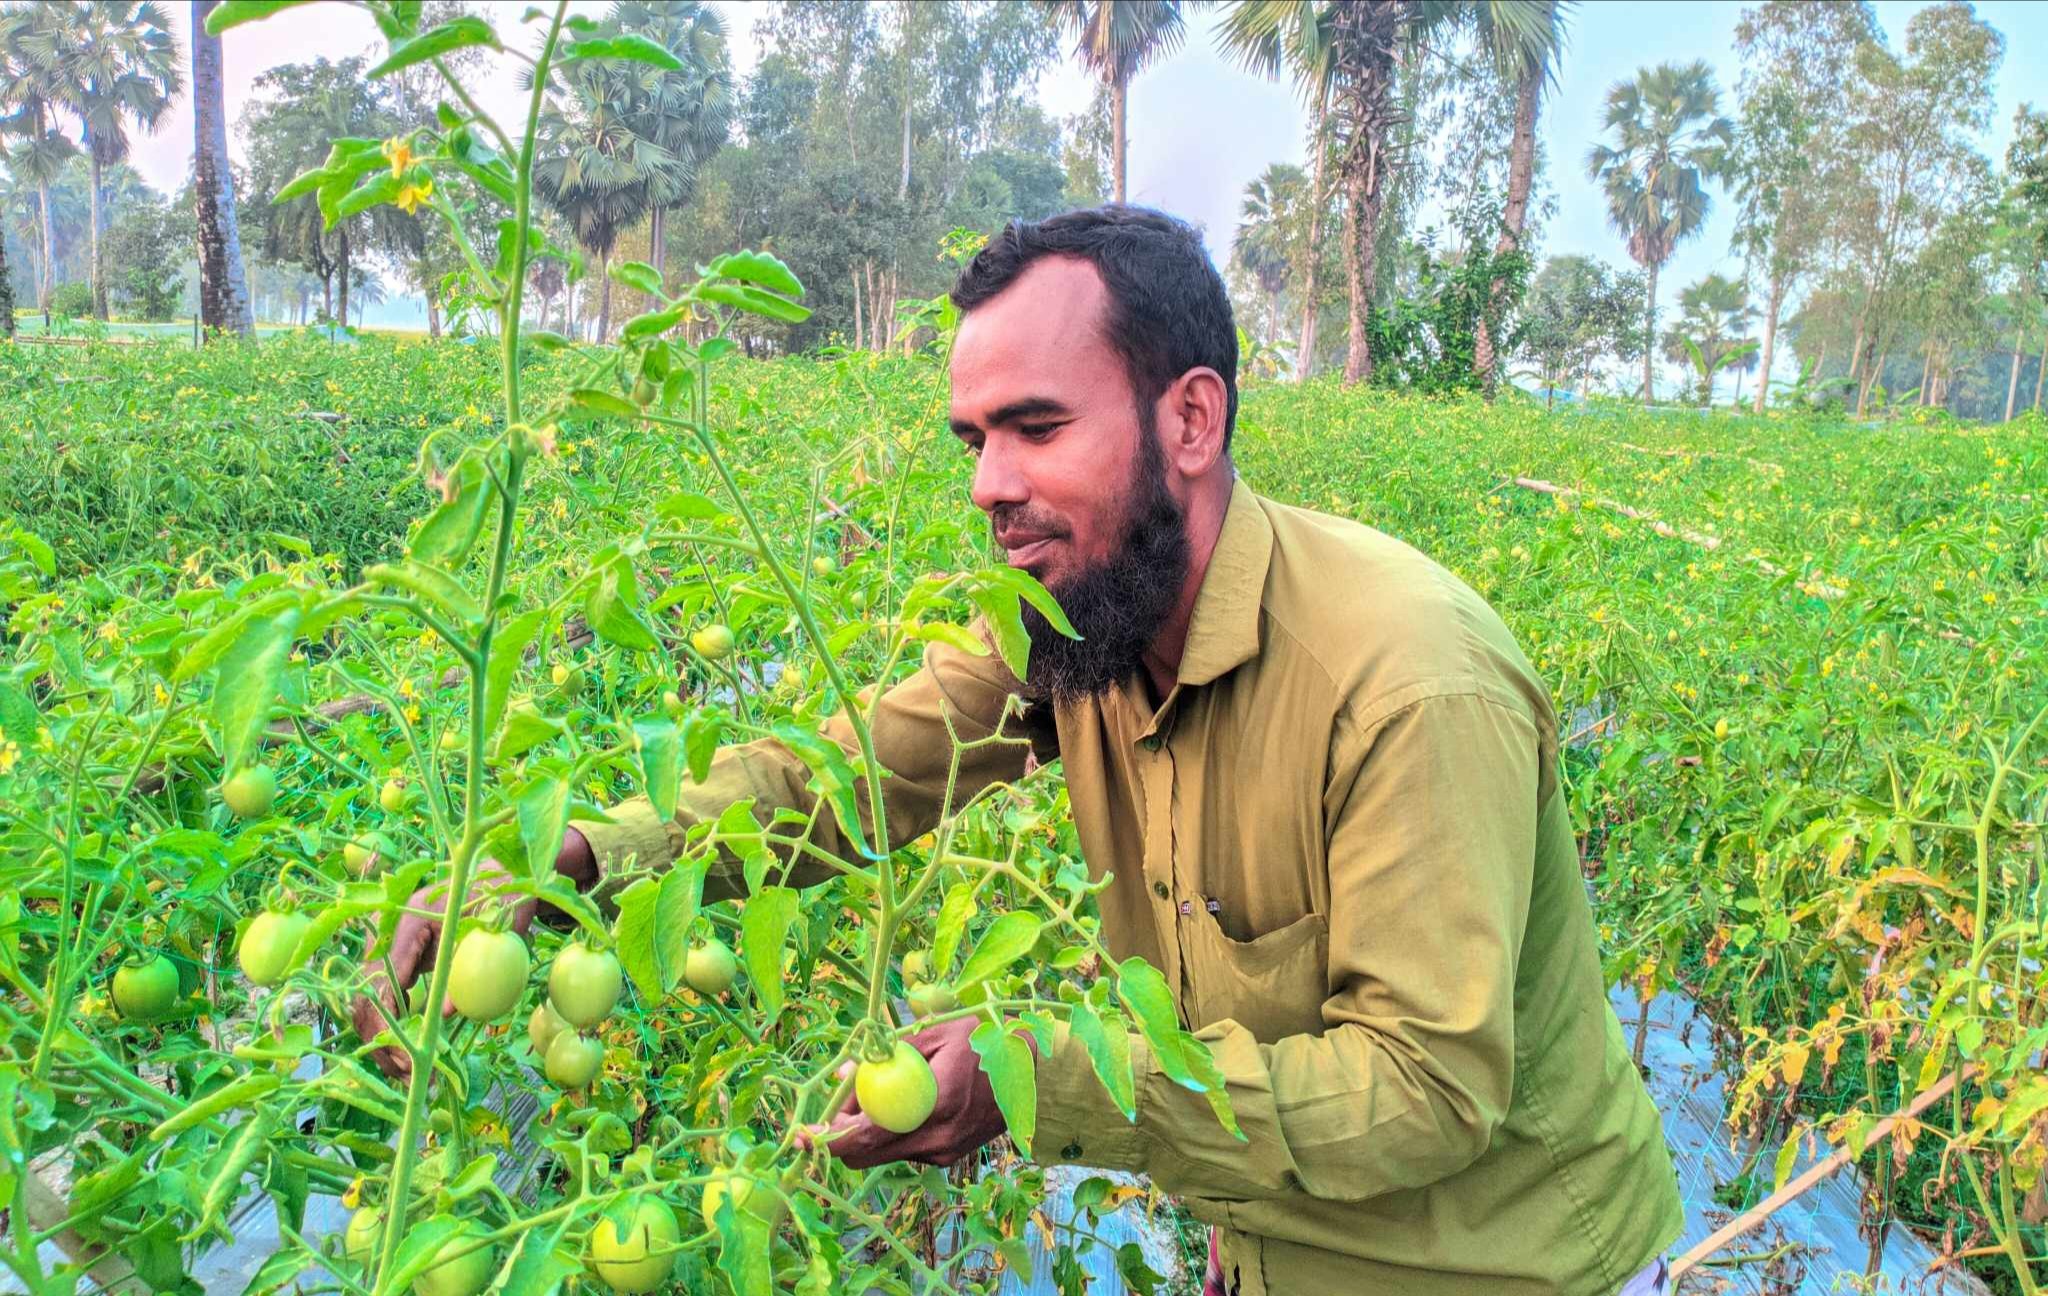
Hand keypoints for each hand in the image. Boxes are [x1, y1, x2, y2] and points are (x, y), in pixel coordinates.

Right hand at [350, 855, 539, 1080]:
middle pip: (365, 997)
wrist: (504, 875)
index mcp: (407, 925)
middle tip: (406, 1074)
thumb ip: (467, 971)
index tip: (409, 1058)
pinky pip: (388, 997)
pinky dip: (394, 1027)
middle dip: (380, 1040)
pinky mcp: (404, 959)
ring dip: (383, 1039)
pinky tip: (408, 1054)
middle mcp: (390, 936)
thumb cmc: (502, 898)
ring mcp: (394, 947)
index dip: (389, 1025)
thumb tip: (445, 1016)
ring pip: (370, 1001)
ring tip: (406, 1072)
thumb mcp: (492, 934)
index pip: (381, 983)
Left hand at [800, 1016, 1032, 1168]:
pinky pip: (902, 1149)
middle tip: (835, 1103)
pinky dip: (888, 1131)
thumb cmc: (987, 1041)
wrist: (1038, 1072)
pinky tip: (898, 1102)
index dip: (828, 1140)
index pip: (867, 1137)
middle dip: (840, 1137)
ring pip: (881, 1156)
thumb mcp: (936, 1034)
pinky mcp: (947, 1155)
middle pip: (865, 1157)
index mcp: (935, 1105)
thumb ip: (889, 1055)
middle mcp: (937, 1139)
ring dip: (863, 1133)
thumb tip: (845, 1071)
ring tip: (869, 1094)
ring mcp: (943, 1152)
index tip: (802, 1133)